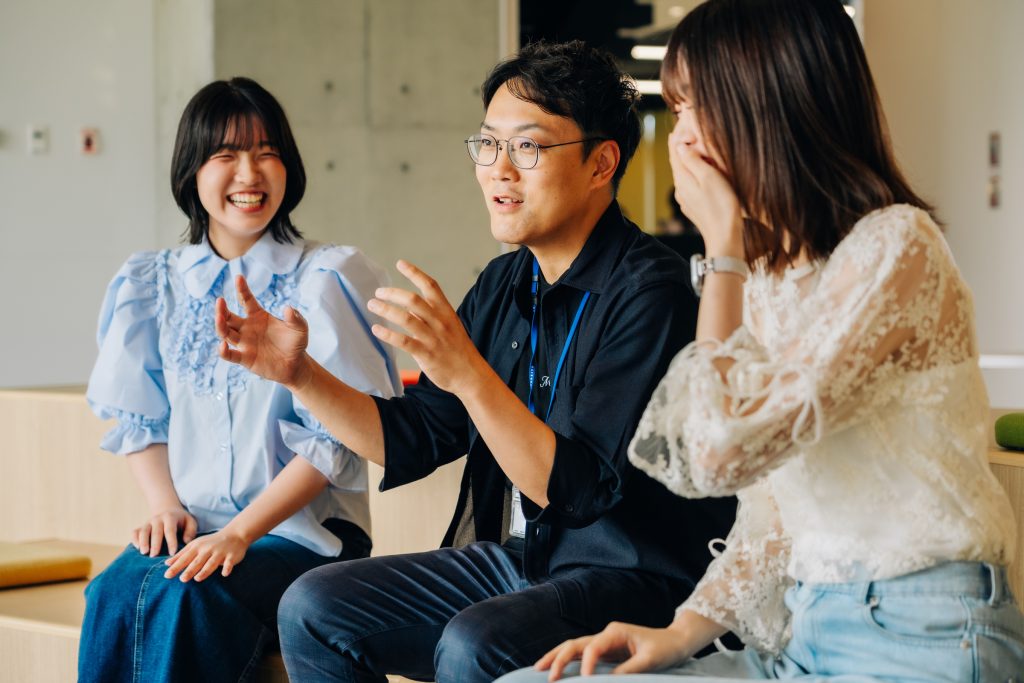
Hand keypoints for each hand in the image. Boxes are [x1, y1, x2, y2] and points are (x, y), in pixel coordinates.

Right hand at [131, 507, 196, 556]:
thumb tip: (186, 542)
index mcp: (170, 517)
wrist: (169, 511)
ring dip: (143, 542)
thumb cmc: (182, 521)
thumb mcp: (190, 522)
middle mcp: (157, 519)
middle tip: (155, 556)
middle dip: (155, 544)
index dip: (171, 542)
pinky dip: (135, 540)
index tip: (172, 553)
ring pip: (143, 531)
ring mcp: (148, 523)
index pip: (170, 530)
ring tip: (144, 553)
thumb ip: (191, 531)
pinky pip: (135, 532)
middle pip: (156, 532)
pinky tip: (137, 548)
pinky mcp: (141, 527)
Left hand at [163, 528, 249, 581]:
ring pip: (212, 562)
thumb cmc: (211, 542)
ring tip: (198, 578)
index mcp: (198, 547)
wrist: (235, 534)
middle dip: (190, 570)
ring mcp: (220, 552)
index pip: (185, 558)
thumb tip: (166, 563)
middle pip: (197, 561)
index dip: (176, 566)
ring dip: (205, 570)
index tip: (167, 575)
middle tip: (182, 579)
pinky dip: (227, 567)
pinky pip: (229, 562)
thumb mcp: (195, 545)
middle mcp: (208, 549)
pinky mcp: (231, 555)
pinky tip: (224, 573)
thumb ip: (182, 554)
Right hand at [216, 275, 312, 389]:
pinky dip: (223, 351)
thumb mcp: (300, 328)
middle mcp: (247, 328)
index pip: (246, 300)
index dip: (242, 289)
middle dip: (222, 309)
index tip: (239, 277)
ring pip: (226, 332)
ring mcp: (245, 343)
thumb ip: (296, 318)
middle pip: (229, 316)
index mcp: (258, 316)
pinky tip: (223, 346)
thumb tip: (288, 308)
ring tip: (219, 318)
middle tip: (220, 301)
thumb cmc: (295, 343)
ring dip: (220, 325)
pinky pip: (230, 355)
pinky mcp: (245, 358)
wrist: (295, 364)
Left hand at [367, 260, 489, 395]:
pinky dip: (388, 334)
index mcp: (446, 312)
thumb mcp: (449, 326)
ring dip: (386, 310)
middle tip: (378, 292)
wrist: (470, 375)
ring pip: (406, 319)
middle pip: (414, 300)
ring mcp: (433, 338)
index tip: (400, 263)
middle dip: (393, 293)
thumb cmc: (457, 350)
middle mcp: (439, 322)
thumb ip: (429, 316)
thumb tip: (408, 307)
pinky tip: (376, 330)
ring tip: (372, 306)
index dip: (415, 273)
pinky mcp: (426, 354)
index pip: (430, 286)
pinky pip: (404, 341)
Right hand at [536, 622, 690, 679]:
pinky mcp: (605, 652)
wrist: (674, 642)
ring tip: (538, 669)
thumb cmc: (664, 649)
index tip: (585, 681)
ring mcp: (603, 643)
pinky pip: (581, 656)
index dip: (586, 665)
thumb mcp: (650, 661)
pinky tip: (556, 671)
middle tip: (547, 676)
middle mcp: (605, 635)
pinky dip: (567, 662)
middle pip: (574, 644)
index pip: (592, 648)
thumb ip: (629, 671)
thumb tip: (609, 682)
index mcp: (615, 632)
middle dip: (558, 658)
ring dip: (556, 658)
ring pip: (573, 648)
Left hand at [669, 134, 744, 258]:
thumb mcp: (709, 177)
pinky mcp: (694, 206)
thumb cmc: (721, 206)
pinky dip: (693, 172)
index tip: (679, 124)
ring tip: (692, 147)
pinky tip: (701, 170)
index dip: (677, 137)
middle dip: (680, 147)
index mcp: (682, 179)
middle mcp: (680, 189)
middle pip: (678, 162)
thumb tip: (680, 146)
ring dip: (687, 160)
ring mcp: (686, 199)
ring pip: (684, 173)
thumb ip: (693, 160)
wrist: (725, 237)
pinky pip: (691, 184)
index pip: (675, 153)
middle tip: (684, 131)